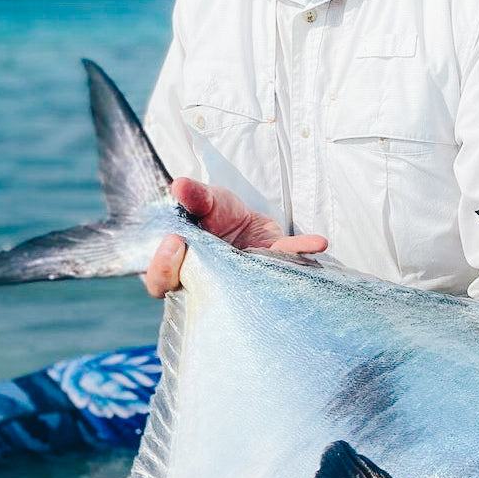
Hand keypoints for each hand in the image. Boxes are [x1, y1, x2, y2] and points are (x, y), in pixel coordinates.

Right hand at [144, 178, 328, 296]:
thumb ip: (193, 197)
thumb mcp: (204, 199)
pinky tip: (318, 242)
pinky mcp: (270, 274)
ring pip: (242, 289)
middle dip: (202, 280)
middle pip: (197, 292)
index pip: (160, 278)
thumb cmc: (214, 215)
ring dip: (258, 275)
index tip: (174, 242)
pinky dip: (302, 252)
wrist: (245, 220)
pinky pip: (285, 266)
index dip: (162, 267)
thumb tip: (179, 185)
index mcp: (179, 267)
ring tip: (270, 256)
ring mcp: (238, 284)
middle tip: (213, 261)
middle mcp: (206, 284)